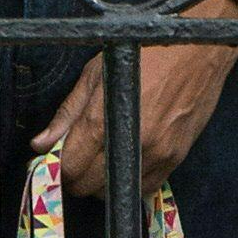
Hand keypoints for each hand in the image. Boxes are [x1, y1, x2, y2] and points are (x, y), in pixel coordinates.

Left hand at [41, 37, 237, 199]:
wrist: (196, 47)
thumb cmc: (144, 52)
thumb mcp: (96, 73)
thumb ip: (68, 113)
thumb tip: (41, 143)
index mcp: (104, 120)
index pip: (69, 167)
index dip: (58, 167)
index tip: (57, 159)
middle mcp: (130, 142)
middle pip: (90, 185)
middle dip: (76, 177)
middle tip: (77, 160)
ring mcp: (156, 153)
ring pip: (117, 190)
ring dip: (103, 183)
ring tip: (102, 159)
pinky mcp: (177, 157)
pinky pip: (146, 187)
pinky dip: (131, 181)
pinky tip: (126, 161)